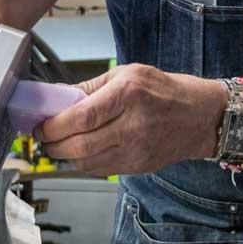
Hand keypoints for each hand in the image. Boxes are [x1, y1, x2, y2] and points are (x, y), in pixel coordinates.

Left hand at [35, 64, 226, 176]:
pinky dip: (83, 163)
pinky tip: (81, 151)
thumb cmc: (164, 90)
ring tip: (60, 143)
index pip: (81, 118)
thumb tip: (57, 98)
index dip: (54, 125)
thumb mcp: (128, 73)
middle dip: (53, 144)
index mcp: (128, 94)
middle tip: (45, 136)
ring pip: (86, 163)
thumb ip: (90, 87)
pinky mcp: (137, 166)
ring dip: (65, 156)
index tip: (42, 124)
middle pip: (80, 146)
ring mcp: (136, 149)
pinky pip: (100, 169)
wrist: (201, 117)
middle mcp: (132, 124)